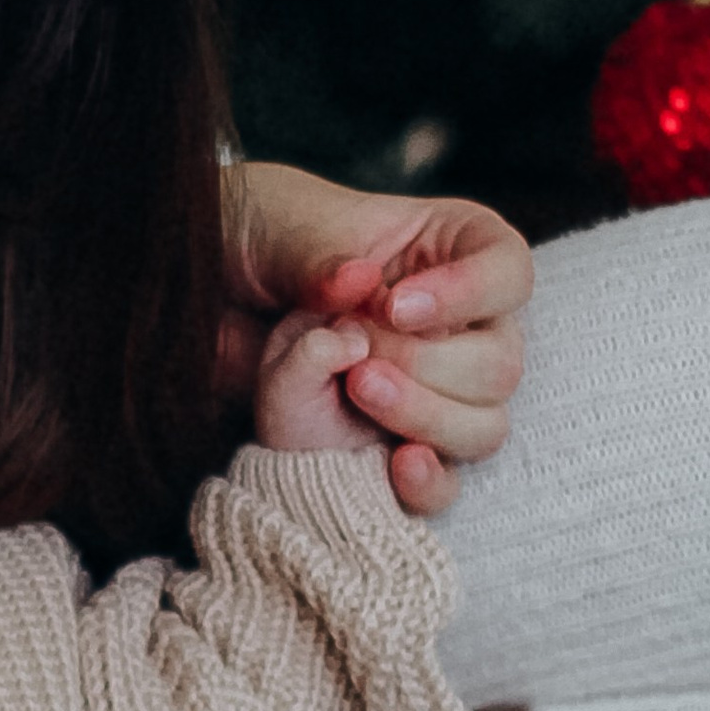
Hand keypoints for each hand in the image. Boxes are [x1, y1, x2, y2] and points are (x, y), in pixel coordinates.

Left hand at [221, 162, 530, 517]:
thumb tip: (359, 281)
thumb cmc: (260, 239)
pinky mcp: (398, 445)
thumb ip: (323, 254)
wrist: (201, 298)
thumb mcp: (285, 227)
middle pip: (500, 362)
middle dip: (429, 363)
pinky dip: (427, 481)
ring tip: (356, 388)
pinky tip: (397, 463)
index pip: (508, 272)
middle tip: (356, 352)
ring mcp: (434, 390)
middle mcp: (459, 323)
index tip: (394, 305)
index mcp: (451, 248)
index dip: (468, 293)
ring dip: (426, 416)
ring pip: (483, 425)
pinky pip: (442, 483)